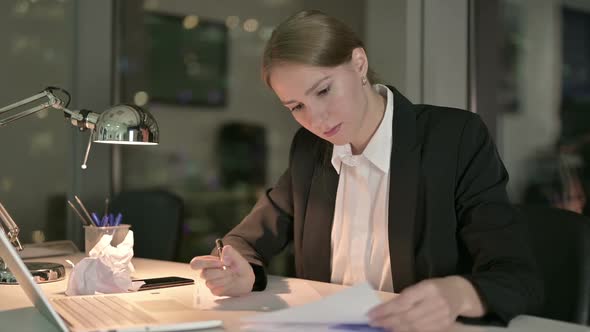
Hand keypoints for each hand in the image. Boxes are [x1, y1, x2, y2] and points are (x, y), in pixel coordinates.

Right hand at [190, 244, 254, 296]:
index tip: (220, 263)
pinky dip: (226, 286)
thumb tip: (225, 250)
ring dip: (225, 279)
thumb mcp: (237, 257)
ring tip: (232, 276)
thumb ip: (230, 252)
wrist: (246, 279)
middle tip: (230, 270)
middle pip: (204, 274)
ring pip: (211, 283)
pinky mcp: (215, 291)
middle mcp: (207, 272)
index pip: (196, 263)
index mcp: (208, 262)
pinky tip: (231, 283)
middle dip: (219, 272)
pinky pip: (217, 290)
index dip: (206, 263)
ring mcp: (210, 282)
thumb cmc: (239, 267)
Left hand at [367, 276, 484, 331]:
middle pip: (407, 316)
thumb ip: (405, 297)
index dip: (385, 310)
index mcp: (428, 288)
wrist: (460, 294)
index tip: (371, 314)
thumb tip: (384, 309)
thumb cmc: (435, 287)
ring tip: (382, 327)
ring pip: (413, 327)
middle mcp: (435, 303)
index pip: (403, 302)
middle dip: (387, 321)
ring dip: (395, 328)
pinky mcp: (444, 327)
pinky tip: (396, 330)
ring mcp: (441, 317)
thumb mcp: (421, 285)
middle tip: (373, 323)